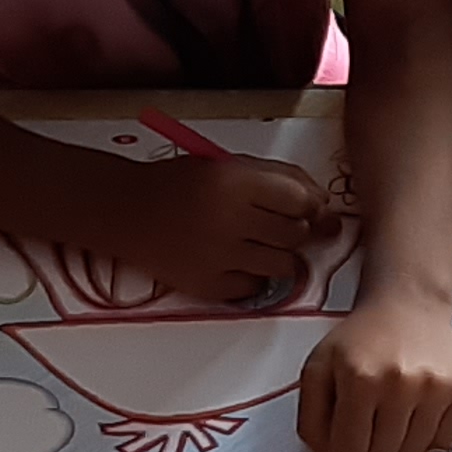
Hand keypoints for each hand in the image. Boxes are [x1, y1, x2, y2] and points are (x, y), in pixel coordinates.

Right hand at [106, 155, 328, 303]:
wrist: (127, 212)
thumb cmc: (182, 183)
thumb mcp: (228, 164)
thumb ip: (278, 178)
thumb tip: (324, 205)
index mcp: (236, 183)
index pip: (302, 201)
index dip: (312, 205)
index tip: (307, 208)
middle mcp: (231, 221)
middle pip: (297, 234)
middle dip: (296, 230)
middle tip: (276, 225)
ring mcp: (221, 258)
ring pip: (286, 266)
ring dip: (282, 255)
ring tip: (259, 243)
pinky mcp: (210, 287)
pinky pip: (256, 287)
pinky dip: (254, 276)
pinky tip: (236, 260)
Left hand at [298, 292, 451, 451]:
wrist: (408, 306)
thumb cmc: (365, 338)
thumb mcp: (319, 368)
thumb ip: (311, 418)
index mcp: (360, 378)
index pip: (348, 451)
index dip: (343, 447)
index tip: (347, 431)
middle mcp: (402, 383)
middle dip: (371, 444)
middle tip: (371, 416)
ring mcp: (437, 387)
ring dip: (400, 441)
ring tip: (395, 409)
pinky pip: (445, 442)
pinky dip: (430, 437)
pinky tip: (419, 412)